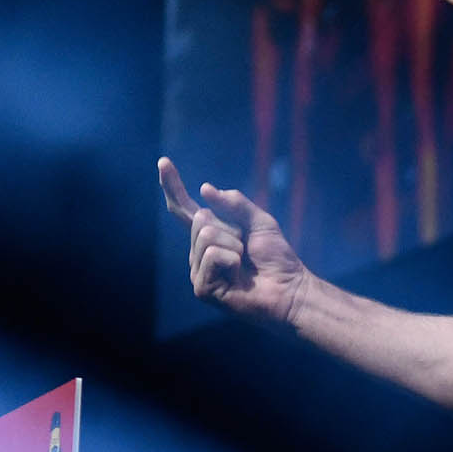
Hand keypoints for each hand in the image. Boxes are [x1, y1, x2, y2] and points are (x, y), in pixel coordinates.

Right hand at [158, 157, 310, 327]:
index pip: (185, 208)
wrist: (290, 289)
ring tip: (244, 264)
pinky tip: (239, 276)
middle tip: (246, 248)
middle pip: (200, 218)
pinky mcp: (202, 288)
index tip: (163, 162)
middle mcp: (199, 252)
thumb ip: (235, 204)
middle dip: (230, 227)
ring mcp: (198, 271)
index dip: (173, 186)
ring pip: (206, 235)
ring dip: (234, 244)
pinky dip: (232, 260)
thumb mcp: (259, 221)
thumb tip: (203, 189)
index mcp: (209, 236)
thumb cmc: (276, 258)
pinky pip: (213, 255)